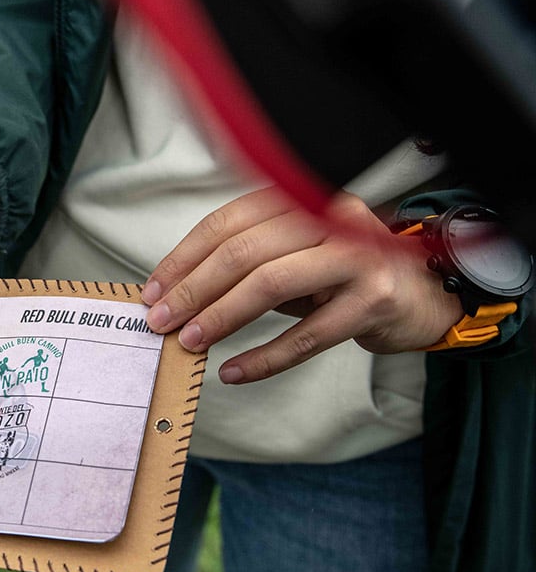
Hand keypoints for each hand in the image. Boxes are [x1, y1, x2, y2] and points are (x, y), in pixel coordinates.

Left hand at [141, 187, 463, 383]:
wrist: (418, 295)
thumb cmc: (339, 276)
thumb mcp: (292, 255)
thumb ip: (245, 261)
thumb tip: (176, 292)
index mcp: (301, 199)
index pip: (229, 222)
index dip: (185, 257)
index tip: (154, 290)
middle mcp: (330, 218)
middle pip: (244, 252)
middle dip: (193, 289)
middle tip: (161, 320)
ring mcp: (356, 257)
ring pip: (271, 284)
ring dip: (222, 316)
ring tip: (190, 341)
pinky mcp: (374, 300)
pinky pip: (307, 336)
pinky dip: (265, 358)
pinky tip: (234, 372)